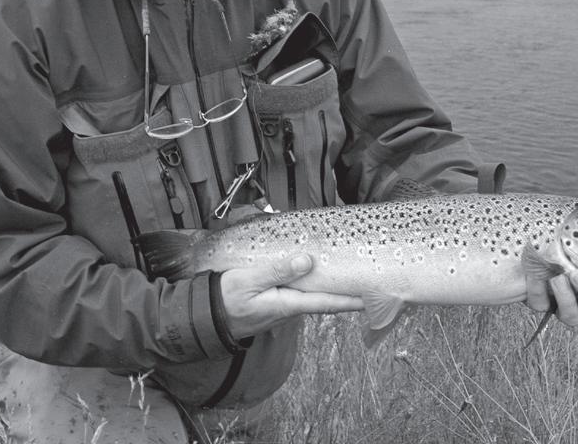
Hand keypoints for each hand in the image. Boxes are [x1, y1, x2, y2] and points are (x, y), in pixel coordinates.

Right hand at [219, 254, 363, 339]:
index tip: (373, 296)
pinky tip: (317, 270)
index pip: (327, 302)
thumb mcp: (249, 280)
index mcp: (287, 304)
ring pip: (313, 293)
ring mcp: (283, 305)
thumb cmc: (225, 299)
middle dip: (348, 293)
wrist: (204, 317)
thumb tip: (307, 260)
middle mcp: (290, 307)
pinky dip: (313, 282)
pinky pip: (300, 290)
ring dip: (331, 285)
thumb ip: (278, 270)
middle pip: (325, 298)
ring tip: (350, 273)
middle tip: (369, 282)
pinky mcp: (275, 299)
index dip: (351, 300)